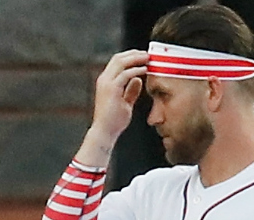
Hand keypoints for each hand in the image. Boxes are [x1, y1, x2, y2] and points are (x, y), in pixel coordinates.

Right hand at [74, 50, 148, 167]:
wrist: (105, 132)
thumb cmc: (114, 120)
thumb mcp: (125, 102)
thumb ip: (131, 90)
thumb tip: (139, 79)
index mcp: (106, 81)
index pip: (117, 62)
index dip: (130, 57)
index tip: (144, 56)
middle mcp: (104, 79)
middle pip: (118, 58)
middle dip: (134, 54)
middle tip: (149, 54)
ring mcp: (106, 83)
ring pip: (121, 62)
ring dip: (136, 58)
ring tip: (149, 58)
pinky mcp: (112, 89)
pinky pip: (125, 74)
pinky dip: (136, 69)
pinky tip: (146, 70)